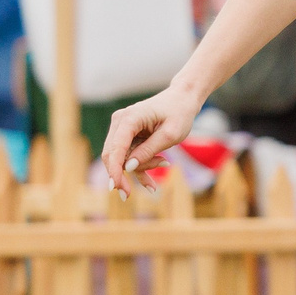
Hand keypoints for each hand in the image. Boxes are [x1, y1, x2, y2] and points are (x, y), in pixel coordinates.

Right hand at [101, 81, 205, 199]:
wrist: (183, 99)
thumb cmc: (179, 113)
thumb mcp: (170, 135)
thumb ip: (149, 150)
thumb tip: (128, 167)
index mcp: (129, 119)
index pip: (115, 148)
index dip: (114, 170)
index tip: (116, 187)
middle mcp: (120, 122)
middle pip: (112, 155)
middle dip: (121, 175)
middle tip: (128, 195)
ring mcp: (122, 128)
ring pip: (121, 158)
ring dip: (138, 168)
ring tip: (164, 163)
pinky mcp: (127, 134)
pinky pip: (128, 156)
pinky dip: (139, 168)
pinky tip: (151, 184)